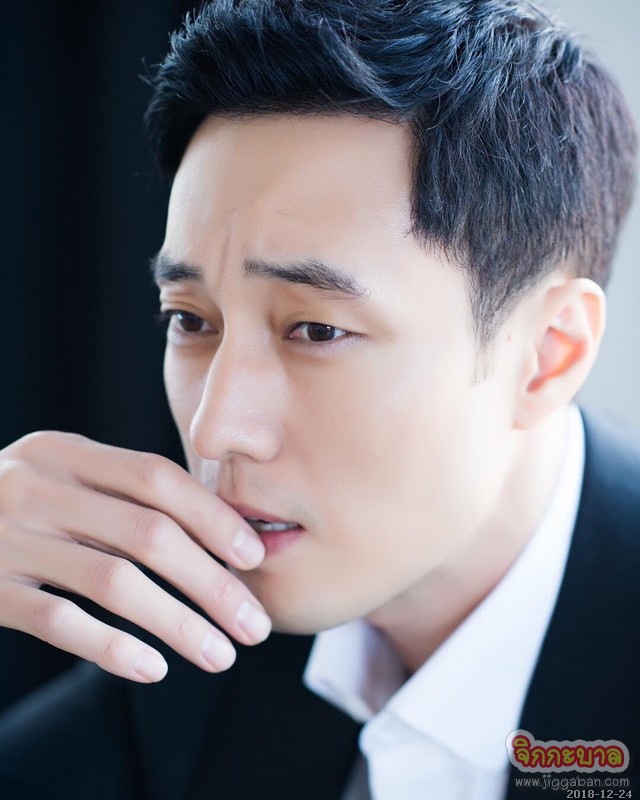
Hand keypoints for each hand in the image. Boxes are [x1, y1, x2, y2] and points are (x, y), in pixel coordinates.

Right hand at [0, 431, 270, 682]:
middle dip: (211, 583)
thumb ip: (121, 493)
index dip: (212, 517)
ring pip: (112, 584)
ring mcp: (7, 538)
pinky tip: (154, 668)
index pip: (156, 477)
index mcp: (64, 452)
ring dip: (177, 623)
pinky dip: (112, 648)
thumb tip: (220, 536)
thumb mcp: (62, 477)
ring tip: (220, 654)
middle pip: (146, 534)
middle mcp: (35, 486)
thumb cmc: (19, 504)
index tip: (254, 557)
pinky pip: (59, 622)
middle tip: (254, 624)